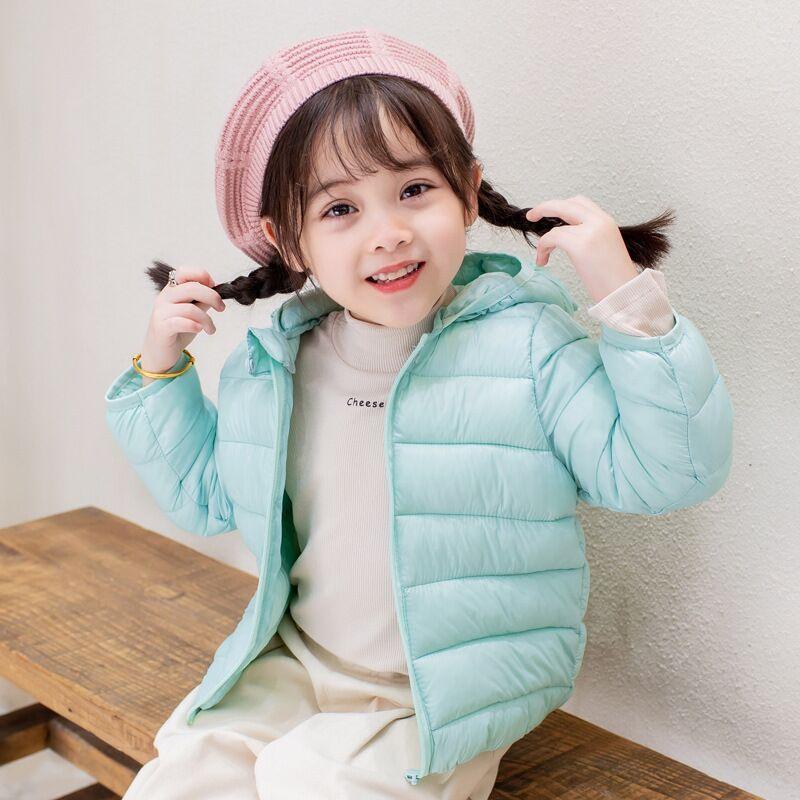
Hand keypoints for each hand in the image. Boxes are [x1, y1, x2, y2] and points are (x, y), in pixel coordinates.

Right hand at [139, 266, 225, 376]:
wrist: (160, 352)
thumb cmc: (178, 330)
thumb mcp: (194, 312)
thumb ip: (202, 300)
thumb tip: (216, 290)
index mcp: (172, 290)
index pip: (184, 272)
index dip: (201, 275)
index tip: (214, 286)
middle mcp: (164, 297)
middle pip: (192, 287)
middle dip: (212, 297)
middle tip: (221, 308)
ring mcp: (161, 312)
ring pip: (190, 308)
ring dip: (207, 320)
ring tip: (211, 329)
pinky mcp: (161, 327)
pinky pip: (180, 322)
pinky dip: (195, 325)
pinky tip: (200, 330)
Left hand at [525, 195, 639, 303]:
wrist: (625, 294)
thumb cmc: (614, 279)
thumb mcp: (605, 248)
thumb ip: (590, 236)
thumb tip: (568, 236)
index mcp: (606, 222)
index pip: (580, 202)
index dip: (561, 206)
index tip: (549, 213)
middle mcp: (599, 222)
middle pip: (565, 204)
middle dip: (544, 207)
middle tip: (531, 216)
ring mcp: (590, 232)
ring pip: (556, 223)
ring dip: (544, 239)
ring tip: (542, 256)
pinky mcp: (580, 245)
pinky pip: (552, 237)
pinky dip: (542, 247)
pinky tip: (542, 261)